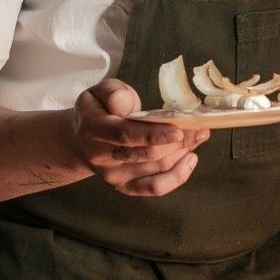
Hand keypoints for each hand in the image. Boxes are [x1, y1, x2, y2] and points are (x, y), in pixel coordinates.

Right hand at [70, 78, 208, 196]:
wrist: (80, 140)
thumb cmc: (97, 110)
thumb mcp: (99, 92)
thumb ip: (112, 92)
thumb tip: (126, 103)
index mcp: (94, 129)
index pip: (125, 135)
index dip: (153, 135)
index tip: (180, 130)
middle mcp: (102, 157)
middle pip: (147, 154)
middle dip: (178, 142)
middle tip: (199, 127)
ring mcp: (113, 176)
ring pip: (155, 169)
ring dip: (182, 153)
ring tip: (199, 136)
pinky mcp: (124, 187)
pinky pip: (153, 188)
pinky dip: (177, 177)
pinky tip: (190, 160)